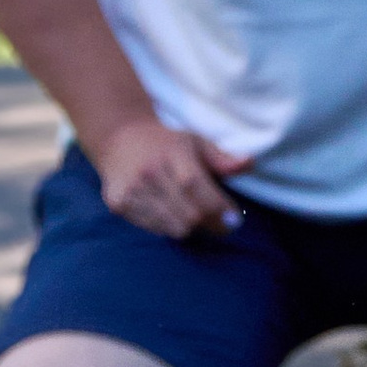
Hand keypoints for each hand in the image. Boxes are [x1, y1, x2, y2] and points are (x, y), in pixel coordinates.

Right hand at [94, 113, 251, 237]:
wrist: (119, 138)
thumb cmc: (165, 142)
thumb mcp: (195, 142)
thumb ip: (222, 157)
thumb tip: (249, 163)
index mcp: (172, 152)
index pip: (196, 187)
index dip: (218, 208)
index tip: (234, 219)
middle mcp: (149, 171)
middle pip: (187, 214)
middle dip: (211, 224)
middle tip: (221, 224)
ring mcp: (131, 189)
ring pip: (172, 227)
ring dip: (190, 228)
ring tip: (195, 216)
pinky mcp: (118, 204)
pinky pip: (153, 229)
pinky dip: (168, 227)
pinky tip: (171, 213)